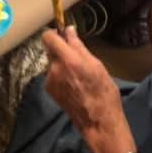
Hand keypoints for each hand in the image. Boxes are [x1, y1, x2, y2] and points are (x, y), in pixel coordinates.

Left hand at [43, 27, 132, 152]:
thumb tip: (69, 30)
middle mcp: (55, 69)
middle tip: (77, 58)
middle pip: (50, 50)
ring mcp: (50, 81)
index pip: (48, 37)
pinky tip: (73, 85)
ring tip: (78, 76)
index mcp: (68, 60)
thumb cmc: (103, 93)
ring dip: (61, 64)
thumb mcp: (96, 65)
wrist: (98, 122)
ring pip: (52, 63)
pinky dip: (60, 75)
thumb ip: (79, 47)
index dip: (54, 34)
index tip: (62, 35)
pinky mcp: (49, 90)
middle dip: (61, 50)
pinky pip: (52, 75)